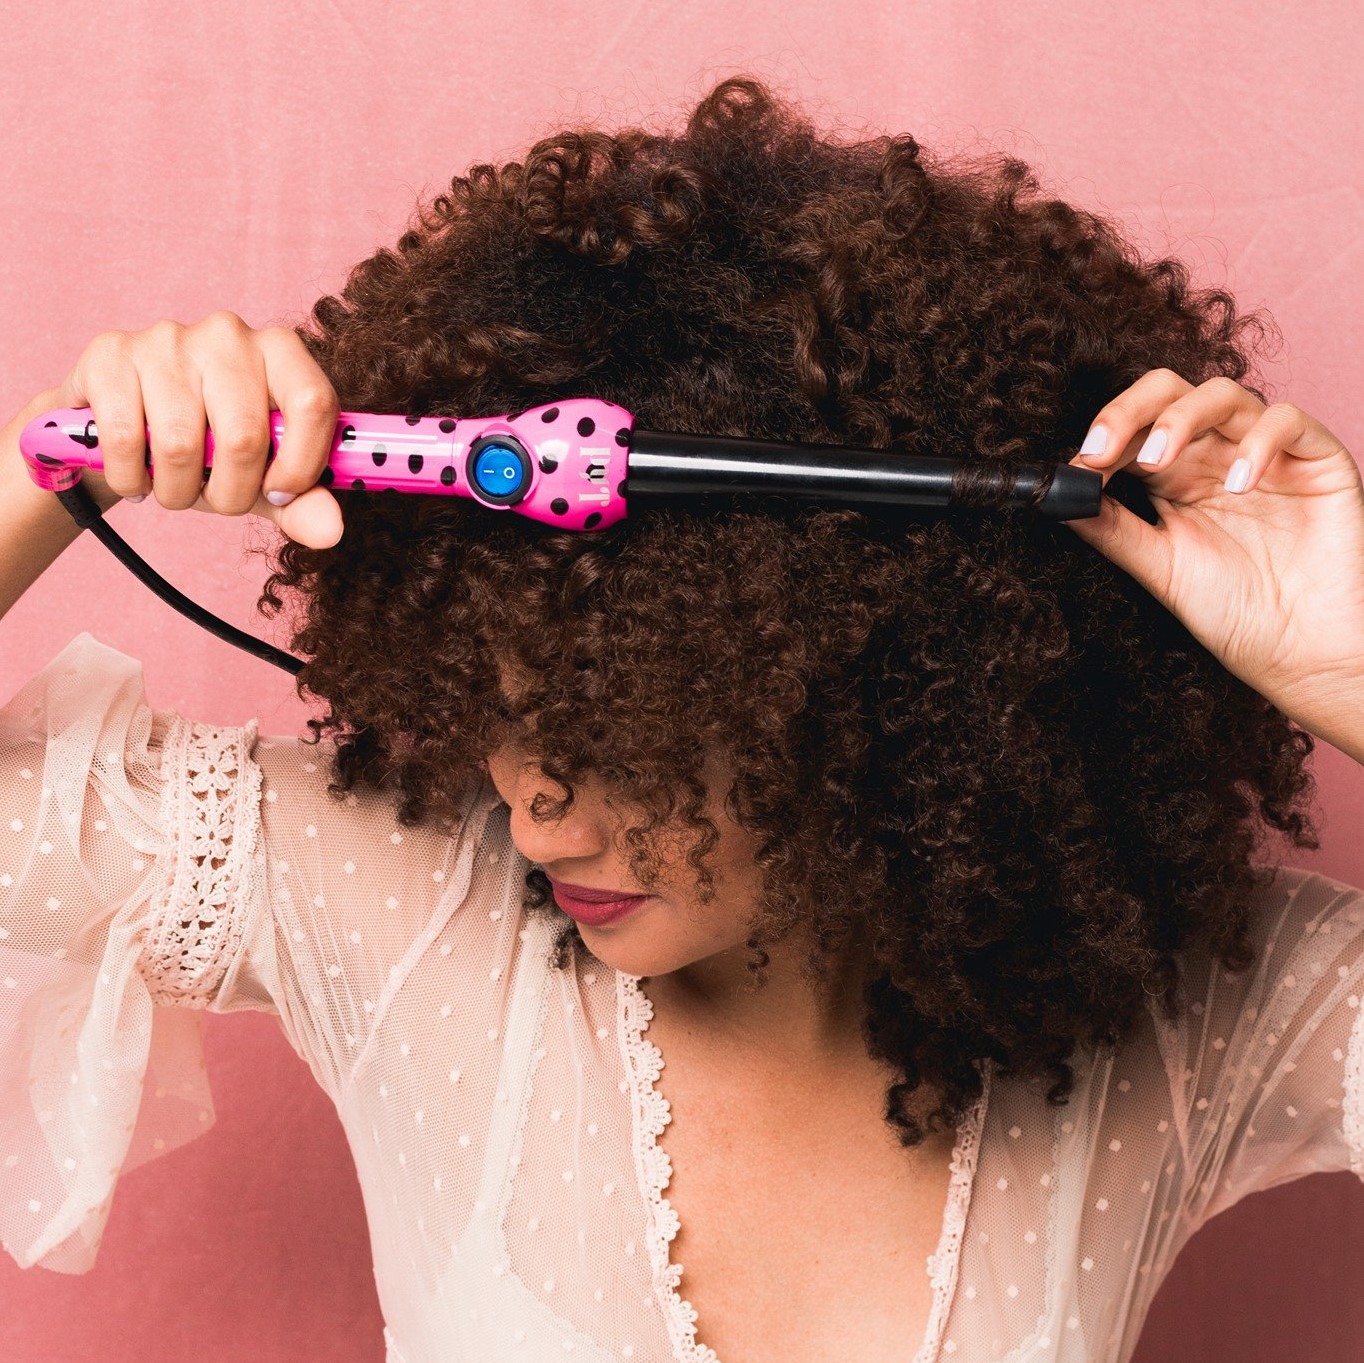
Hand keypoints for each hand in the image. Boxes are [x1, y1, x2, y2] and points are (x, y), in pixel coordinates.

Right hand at [20, 310, 344, 548]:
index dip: (299, 465)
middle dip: (230, 493)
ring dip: (177, 492)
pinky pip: (124, 439)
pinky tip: (136, 474)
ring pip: (180, 444)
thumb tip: (331, 531)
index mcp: (282, 352)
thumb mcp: (263, 479)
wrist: (123, 424)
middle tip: (215, 497)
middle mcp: (229, 335)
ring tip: (174, 486)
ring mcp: (167, 339)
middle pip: (245, 437)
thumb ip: (302, 503)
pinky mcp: (110, 354)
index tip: (277, 493)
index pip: (313, 403)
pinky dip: (131, 478)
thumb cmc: (209, 448)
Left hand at [1061, 368, 1363, 748]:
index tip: (1076, 467)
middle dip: (1130, 410)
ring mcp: (1266, 453)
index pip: (1134, 429)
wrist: (1302, 651)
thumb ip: (1114, 530)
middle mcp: (1217, 456)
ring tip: (1159, 461)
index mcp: (1176, 477)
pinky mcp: (1317, 459)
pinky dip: (1257, 442)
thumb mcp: (1161, 568)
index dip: (1103, 438)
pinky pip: (1288, 420)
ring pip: (1223, 395)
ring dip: (1182, 419)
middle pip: (1170, 393)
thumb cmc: (1237, 612)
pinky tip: (1238, 483)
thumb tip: (1057, 498)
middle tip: (1102, 449)